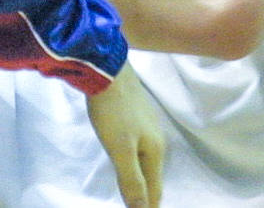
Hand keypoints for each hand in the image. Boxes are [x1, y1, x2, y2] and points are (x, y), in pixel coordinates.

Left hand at [87, 63, 163, 206]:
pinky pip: (139, 146)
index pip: (154, 190)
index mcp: (155, 151)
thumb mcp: (120, 148)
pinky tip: (129, 159)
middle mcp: (156, 139)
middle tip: (141, 207)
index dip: (149, 207)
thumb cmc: (113, 111)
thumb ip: (131, 179)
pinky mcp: (135, 114)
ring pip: (147, 160)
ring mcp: (146, 125)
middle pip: (153, 176)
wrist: (107, 68)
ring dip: (143, 178)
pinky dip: (136, 161)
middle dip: (149, 195)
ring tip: (137, 191)